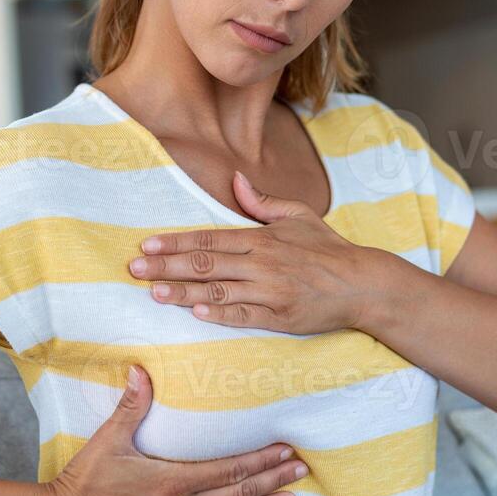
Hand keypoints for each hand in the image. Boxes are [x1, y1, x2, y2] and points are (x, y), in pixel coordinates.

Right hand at [36, 365, 307, 495]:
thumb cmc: (84, 482)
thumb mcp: (108, 439)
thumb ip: (132, 405)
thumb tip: (142, 369)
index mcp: (172, 481)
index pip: (229, 468)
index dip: (261, 460)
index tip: (286, 450)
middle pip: (238, 494)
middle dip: (272, 480)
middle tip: (301, 470)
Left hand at [128, 170, 385, 333]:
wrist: (361, 284)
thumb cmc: (327, 249)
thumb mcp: (298, 216)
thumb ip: (263, 201)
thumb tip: (236, 179)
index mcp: (261, 238)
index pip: (209, 238)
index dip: (175, 242)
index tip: (147, 246)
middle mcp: (262, 263)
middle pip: (205, 264)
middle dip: (166, 266)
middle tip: (134, 270)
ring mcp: (269, 291)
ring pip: (218, 291)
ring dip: (184, 292)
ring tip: (155, 293)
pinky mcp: (279, 317)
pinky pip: (244, 316)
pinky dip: (219, 315)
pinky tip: (196, 314)